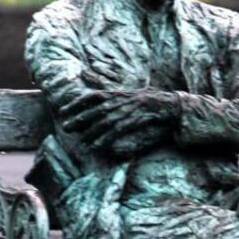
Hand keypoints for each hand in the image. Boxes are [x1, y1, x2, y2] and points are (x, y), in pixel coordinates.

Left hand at [59, 89, 180, 148]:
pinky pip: (119, 129)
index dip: (77, 102)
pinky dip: (107, 138)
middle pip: (97, 109)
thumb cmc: (153, 104)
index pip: (93, 95)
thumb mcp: (133, 98)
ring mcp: (131, 109)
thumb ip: (117, 102)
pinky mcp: (139, 119)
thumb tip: (101, 109)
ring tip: (81, 141)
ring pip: (106, 120)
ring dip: (92, 131)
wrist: (174, 106)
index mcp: (120, 93)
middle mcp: (123, 99)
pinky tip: (97, 146)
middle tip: (66, 127)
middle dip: (80, 118)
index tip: (63, 110)